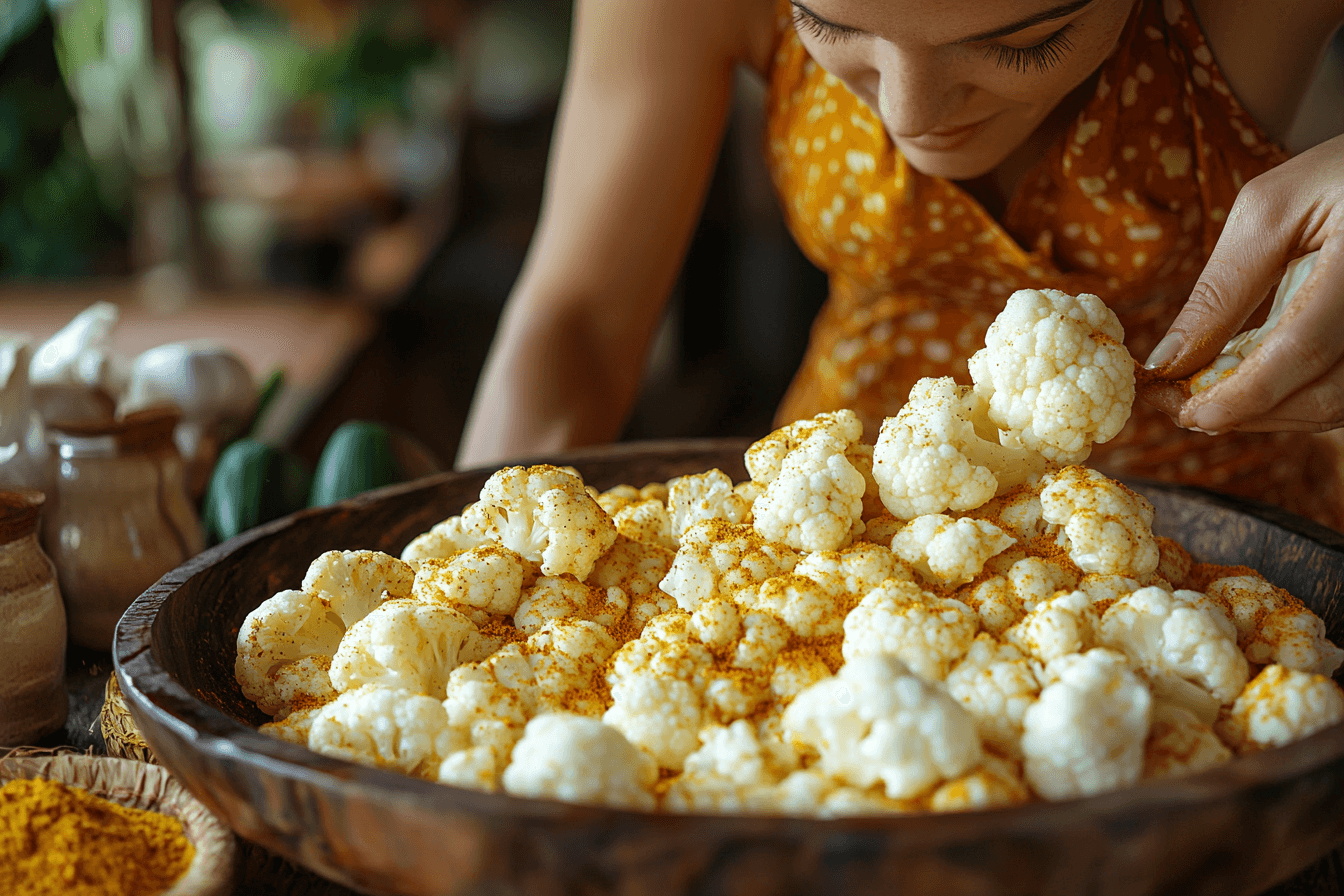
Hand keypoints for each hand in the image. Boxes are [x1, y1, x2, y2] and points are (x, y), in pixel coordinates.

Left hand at [1139, 133, 1343, 433]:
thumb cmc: (1339, 176)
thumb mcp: (1270, 210)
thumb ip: (1222, 289)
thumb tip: (1167, 361)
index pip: (1303, 350)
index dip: (1241, 395)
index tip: (1185, 412)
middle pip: (1323, 397)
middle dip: (1245, 413)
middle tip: (1179, 407)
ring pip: (1335, 407)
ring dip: (1266, 414)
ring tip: (1204, 396)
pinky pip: (1341, 392)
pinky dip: (1291, 400)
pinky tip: (1249, 384)